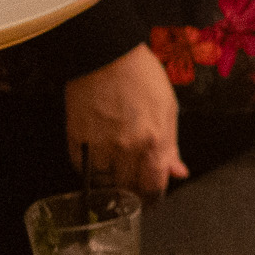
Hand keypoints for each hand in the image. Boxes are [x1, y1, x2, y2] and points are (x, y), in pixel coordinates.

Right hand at [63, 46, 184, 199]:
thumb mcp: (168, 108)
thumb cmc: (142, 77)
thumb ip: (171, 146)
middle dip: (132, 192)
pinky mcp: (77, 139)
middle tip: (132, 187)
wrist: (106, 54)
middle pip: (128, 188)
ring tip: (115, 175)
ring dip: (111, 183)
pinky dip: (90, 170)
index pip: (154, 186)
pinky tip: (98, 162)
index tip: (151, 200)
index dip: (153, 198)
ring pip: (104, 183)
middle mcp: (127, 148)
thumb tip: (178, 173)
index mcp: (154, 140)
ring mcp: (100, 145)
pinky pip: (82, 169)